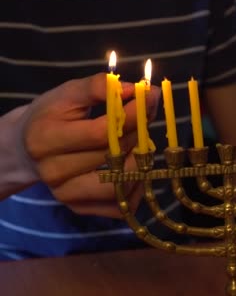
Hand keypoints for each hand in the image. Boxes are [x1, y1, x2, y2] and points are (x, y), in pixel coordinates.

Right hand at [15, 73, 159, 217]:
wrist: (27, 148)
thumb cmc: (52, 116)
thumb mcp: (68, 93)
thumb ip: (100, 87)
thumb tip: (139, 90)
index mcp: (45, 139)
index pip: (101, 133)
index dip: (131, 116)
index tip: (148, 98)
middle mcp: (53, 172)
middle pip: (113, 158)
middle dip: (138, 136)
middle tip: (145, 120)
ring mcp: (66, 195)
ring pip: (120, 186)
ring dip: (140, 164)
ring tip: (139, 145)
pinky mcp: (80, 208)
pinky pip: (121, 205)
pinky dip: (136, 186)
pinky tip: (132, 167)